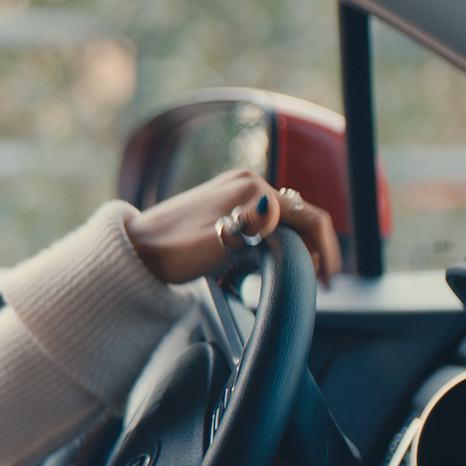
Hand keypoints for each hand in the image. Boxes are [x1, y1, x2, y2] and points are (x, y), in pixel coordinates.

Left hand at [124, 169, 341, 287]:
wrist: (136, 249)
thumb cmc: (171, 252)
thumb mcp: (214, 244)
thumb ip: (247, 227)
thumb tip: (269, 208)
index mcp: (251, 189)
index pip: (309, 217)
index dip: (326, 250)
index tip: (328, 281)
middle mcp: (247, 182)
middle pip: (301, 215)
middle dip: (315, 248)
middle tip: (317, 283)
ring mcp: (236, 189)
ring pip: (286, 216)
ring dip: (299, 243)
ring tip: (301, 273)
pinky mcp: (227, 200)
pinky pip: (268, 217)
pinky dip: (281, 237)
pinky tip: (278, 258)